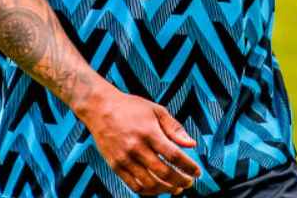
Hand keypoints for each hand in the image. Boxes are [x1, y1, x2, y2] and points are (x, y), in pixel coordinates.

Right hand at [75, 85, 200, 194]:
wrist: (99, 107)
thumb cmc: (129, 107)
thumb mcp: (155, 110)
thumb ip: (174, 128)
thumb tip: (191, 144)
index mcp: (148, 132)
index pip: (174, 155)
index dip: (188, 167)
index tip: (197, 172)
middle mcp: (136, 147)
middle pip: (164, 172)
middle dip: (181, 181)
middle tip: (188, 182)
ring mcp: (124, 158)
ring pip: (150, 183)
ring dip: (166, 189)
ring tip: (175, 188)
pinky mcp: (115, 165)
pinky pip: (134, 185)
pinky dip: (149, 191)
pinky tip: (157, 188)